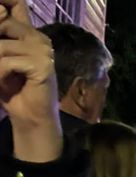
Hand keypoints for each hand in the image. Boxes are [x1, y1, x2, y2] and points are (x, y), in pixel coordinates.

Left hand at [0, 1, 61, 162]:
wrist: (30, 117)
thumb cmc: (10, 87)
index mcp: (27, 31)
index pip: (14, 2)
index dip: (1, 3)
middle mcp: (38, 36)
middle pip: (1, 21)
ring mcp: (43, 50)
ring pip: (0, 45)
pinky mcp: (43, 65)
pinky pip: (7, 62)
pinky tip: (4, 82)